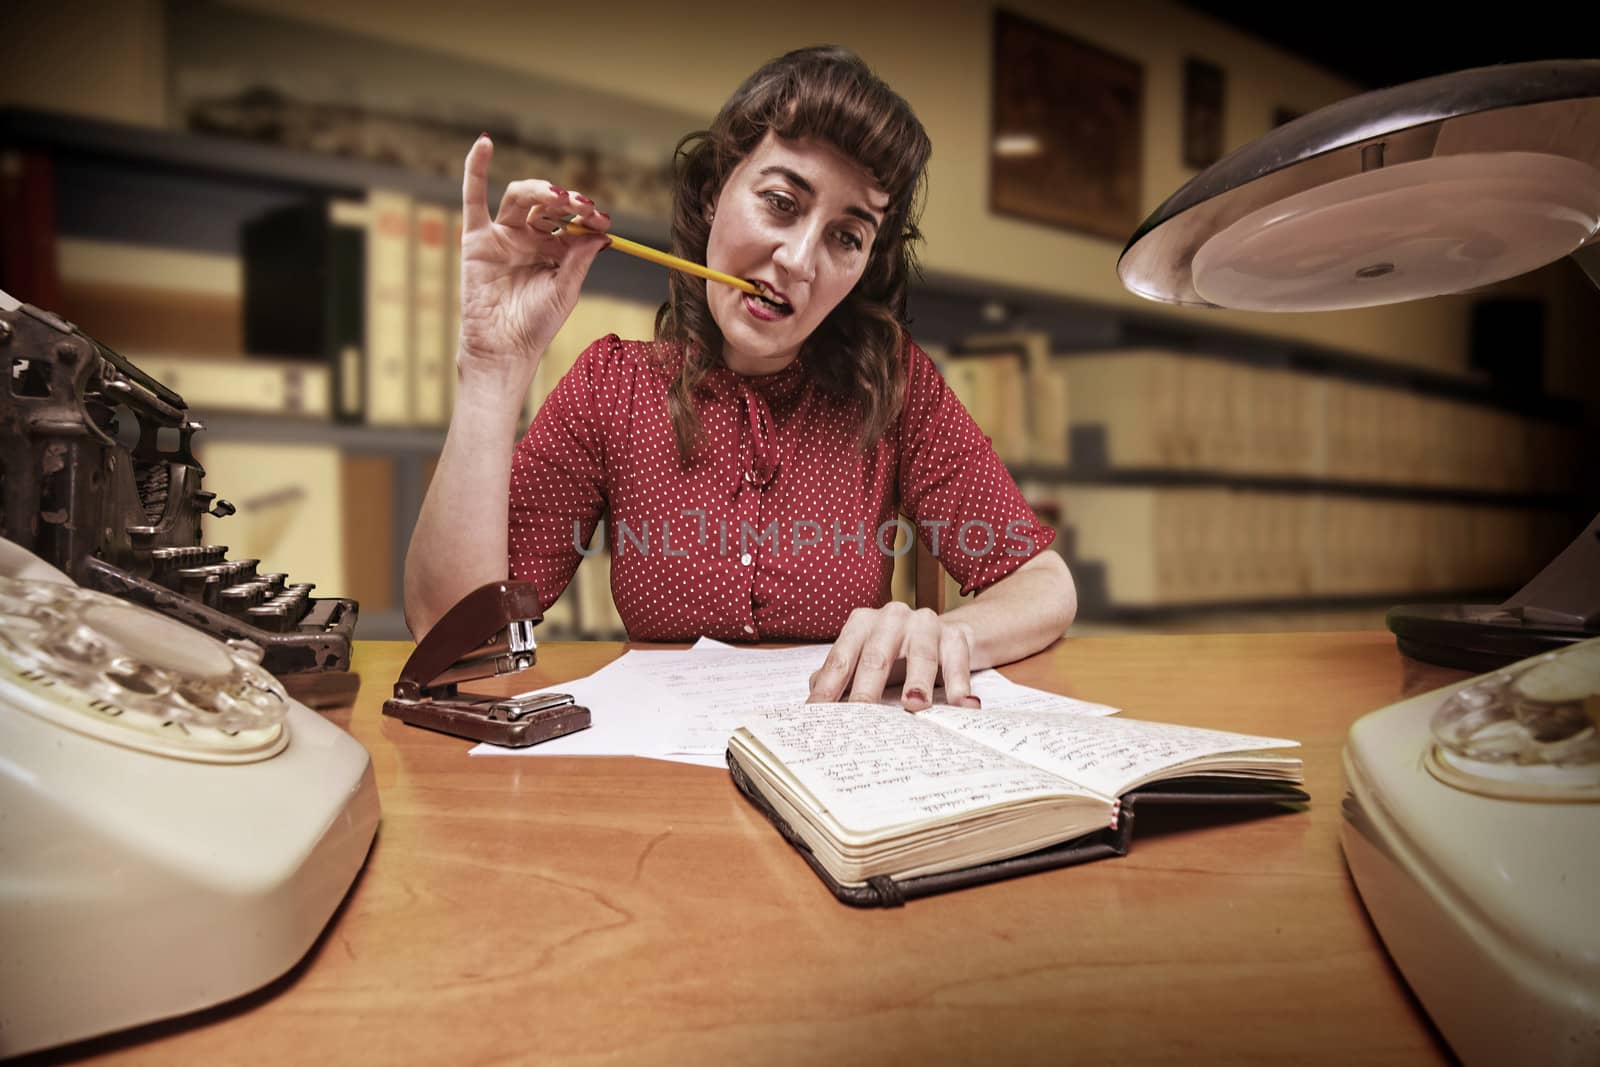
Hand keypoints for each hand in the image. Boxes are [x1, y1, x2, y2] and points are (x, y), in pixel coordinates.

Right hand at [456, 136, 612, 383]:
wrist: (503, 350)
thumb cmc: (536, 326)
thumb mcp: (565, 291)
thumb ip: (579, 259)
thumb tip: (601, 232)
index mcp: (555, 250)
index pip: (571, 220)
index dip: (587, 215)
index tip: (602, 219)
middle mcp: (529, 238)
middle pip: (547, 205)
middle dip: (566, 202)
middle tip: (582, 207)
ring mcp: (503, 236)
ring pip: (520, 198)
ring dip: (539, 191)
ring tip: (556, 197)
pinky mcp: (476, 239)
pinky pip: (473, 198)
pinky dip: (476, 168)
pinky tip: (484, 143)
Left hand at [806, 604, 980, 711]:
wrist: (945, 634)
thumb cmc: (896, 654)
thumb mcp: (865, 662)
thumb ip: (839, 677)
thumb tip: (813, 699)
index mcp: (861, 624)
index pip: (841, 659)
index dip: (828, 689)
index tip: (818, 716)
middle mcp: (891, 619)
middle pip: (877, 657)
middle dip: (868, 691)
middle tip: (861, 718)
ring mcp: (925, 624)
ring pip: (921, 655)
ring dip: (918, 681)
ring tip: (915, 705)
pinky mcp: (956, 635)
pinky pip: (957, 659)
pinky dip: (959, 683)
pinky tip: (962, 704)